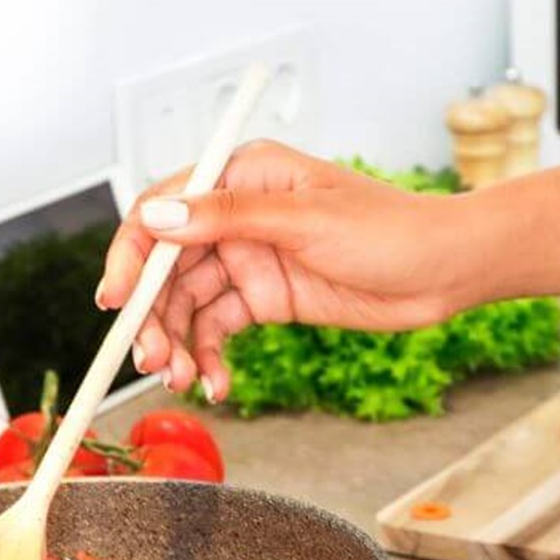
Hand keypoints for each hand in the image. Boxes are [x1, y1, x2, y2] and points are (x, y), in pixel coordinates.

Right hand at [95, 141, 481, 401]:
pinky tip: (217, 384)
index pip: (163, 211)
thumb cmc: (390, 230)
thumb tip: (160, 218)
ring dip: (178, 344)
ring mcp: (250, 259)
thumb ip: (230, 218)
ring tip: (184, 380)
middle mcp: (237, 215)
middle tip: (152, 362)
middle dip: (152, 316)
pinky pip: (220, 329)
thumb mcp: (306, 220)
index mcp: (241, 175)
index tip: (115, 300)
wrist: (444, 272)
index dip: (131, 256)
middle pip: (167, 267)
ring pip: (189, 304)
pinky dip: (211, 358)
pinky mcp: (267, 298)